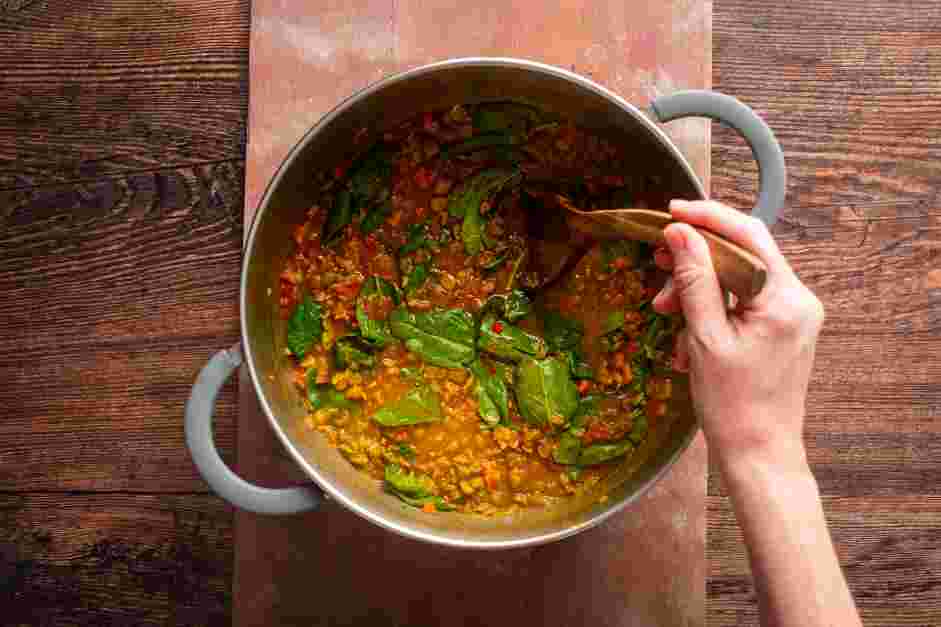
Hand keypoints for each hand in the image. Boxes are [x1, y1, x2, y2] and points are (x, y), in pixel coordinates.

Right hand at [652, 200, 823, 470]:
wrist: (759, 455)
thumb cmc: (733, 406)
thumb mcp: (705, 338)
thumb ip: (694, 281)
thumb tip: (679, 232)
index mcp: (786, 299)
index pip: (748, 234)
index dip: (707, 217)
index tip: (670, 212)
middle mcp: (798, 299)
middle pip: (741, 255)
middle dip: (694, 260)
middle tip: (657, 267)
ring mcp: (792, 315)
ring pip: (737, 279)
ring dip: (697, 289)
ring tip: (664, 312)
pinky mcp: (781, 329)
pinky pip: (741, 302)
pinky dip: (710, 310)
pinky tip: (685, 338)